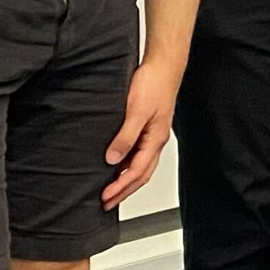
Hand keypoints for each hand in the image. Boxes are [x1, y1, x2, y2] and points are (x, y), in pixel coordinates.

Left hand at [101, 57, 181, 206]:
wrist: (163, 66)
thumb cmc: (154, 84)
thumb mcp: (137, 111)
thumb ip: (125, 136)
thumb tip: (113, 159)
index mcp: (155, 140)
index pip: (137, 172)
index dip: (120, 187)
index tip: (105, 197)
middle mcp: (155, 141)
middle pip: (141, 174)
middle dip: (124, 191)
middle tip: (107, 203)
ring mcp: (152, 135)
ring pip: (140, 166)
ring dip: (126, 181)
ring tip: (111, 190)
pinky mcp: (147, 127)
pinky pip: (137, 153)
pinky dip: (128, 165)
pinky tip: (117, 165)